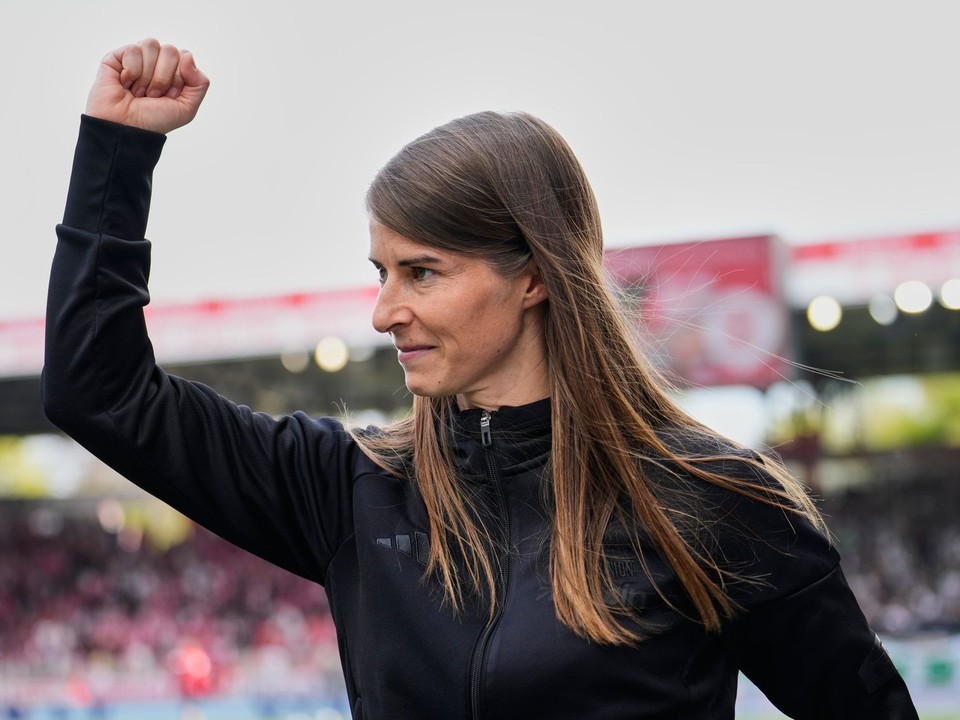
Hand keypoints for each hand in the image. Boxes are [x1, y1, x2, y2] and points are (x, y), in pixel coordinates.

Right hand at [85, 38, 209, 134]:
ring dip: (147, 75)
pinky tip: (125, 83)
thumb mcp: (187, 108)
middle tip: (153, 95)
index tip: (169, 96)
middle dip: (163, 78)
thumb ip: (200, 83)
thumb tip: (187, 55)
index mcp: (174, 71)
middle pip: (170, 50)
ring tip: (139, 91)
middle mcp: (156, 62)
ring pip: (151, 45)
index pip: (185, 56)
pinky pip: (133, 50)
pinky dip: (131, 71)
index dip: (179, 78)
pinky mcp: (117, 57)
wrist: (127, 128)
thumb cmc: (155, 120)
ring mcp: (137, 58)